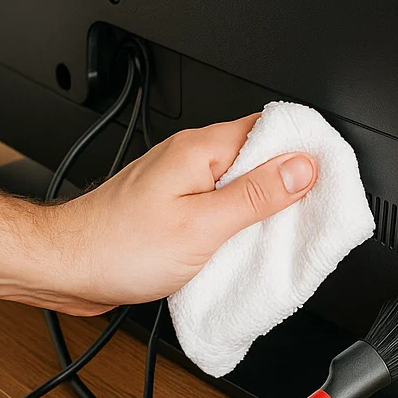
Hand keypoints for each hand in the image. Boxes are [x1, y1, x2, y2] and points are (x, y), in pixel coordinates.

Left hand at [34, 116, 316, 313]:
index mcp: (199, 150)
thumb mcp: (201, 226)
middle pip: (256, 158)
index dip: (304, 148)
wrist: (66, 269)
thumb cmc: (117, 247)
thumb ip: (254, 196)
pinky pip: (217, 209)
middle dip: (288, 183)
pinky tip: (242, 248)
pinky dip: (235, 226)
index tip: (330, 173)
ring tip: (280, 235)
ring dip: (261, 209)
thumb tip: (300, 169)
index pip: (268, 129)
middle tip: (311, 213)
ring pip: (237, 186)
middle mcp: (189, 160)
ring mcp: (179, 185)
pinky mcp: (172, 211)